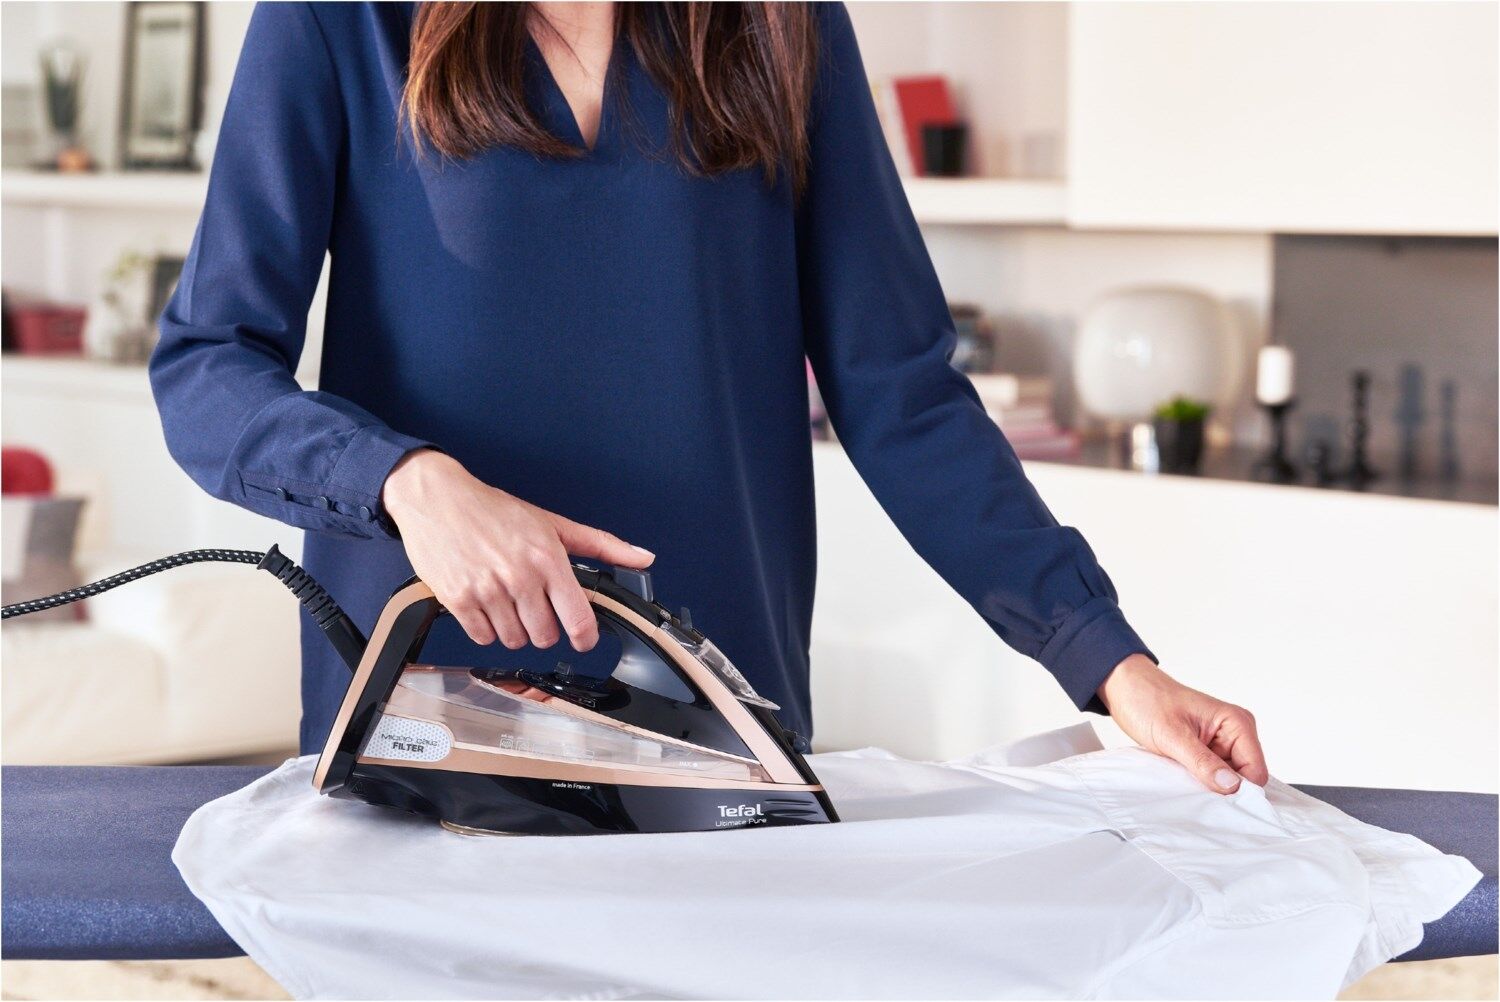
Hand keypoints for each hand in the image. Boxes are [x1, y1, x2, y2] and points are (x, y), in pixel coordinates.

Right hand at [381, 449, 653, 650]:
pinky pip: (482, 638)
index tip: (583, 638)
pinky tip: (486, 605)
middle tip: (533, 605)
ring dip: (514, 629)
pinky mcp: (458, 600)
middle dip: (543, 627)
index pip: (578, 619)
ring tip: (507, 601)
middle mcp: (519, 577)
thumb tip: (644, 558)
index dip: (585, 637)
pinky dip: (486, 629)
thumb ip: (602, 546)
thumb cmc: (494, 510)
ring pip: (513, 641)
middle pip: (545, 637)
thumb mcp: (553, 523)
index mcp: (548, 559)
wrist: (437, 498)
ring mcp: (487, 591)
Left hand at [1097, 654, 1267, 794]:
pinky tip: (1185, 780)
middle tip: (1197, 794)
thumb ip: (1203, 763)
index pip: (1255, 770)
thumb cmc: (1148, 701)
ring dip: (1211, 786)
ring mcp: (1222, 742)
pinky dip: (1201, 781)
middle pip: (1245, 777)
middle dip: (1225, 790)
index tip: (1219, 803)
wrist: (1127, 690)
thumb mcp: (1173, 736)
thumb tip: (1232, 786)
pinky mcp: (1207, 750)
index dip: (1241, 790)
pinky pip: (1213, 774)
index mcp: (1237, 723)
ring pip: (1229, 779)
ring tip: (1186, 782)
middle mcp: (1236, 733)